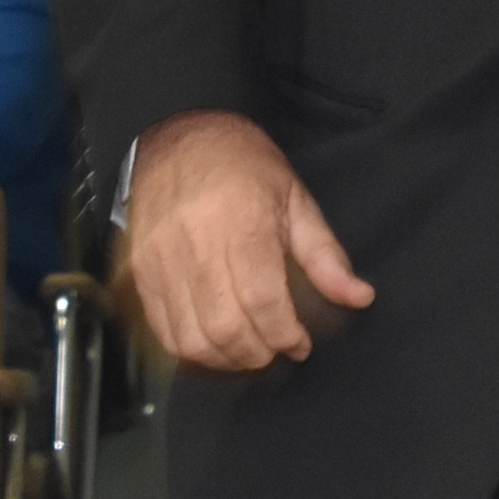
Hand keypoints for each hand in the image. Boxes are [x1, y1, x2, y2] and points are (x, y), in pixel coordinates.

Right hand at [124, 112, 373, 371]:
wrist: (176, 139)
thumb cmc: (240, 163)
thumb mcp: (294, 198)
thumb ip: (325, 254)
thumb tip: (359, 296)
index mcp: (243, 222)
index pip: (263, 302)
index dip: (285, 335)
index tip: (300, 344)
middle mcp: (197, 245)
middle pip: (226, 328)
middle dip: (258, 353)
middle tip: (275, 348)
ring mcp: (161, 261)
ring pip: (191, 339)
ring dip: (225, 359)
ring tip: (247, 349)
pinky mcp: (139, 273)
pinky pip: (162, 330)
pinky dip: (190, 350)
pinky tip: (214, 342)